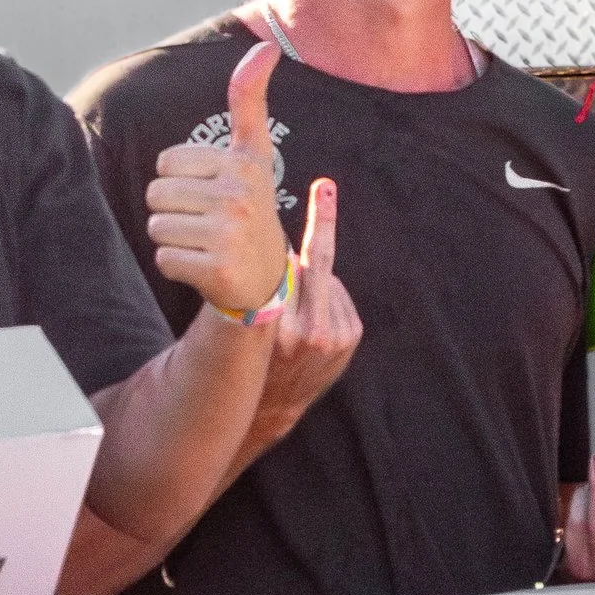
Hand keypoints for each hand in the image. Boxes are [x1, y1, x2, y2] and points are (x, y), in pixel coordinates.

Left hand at [147, 37, 291, 315]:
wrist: (268, 279)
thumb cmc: (251, 207)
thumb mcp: (254, 154)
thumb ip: (249, 100)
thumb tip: (266, 47)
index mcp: (244, 164)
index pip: (167, 161)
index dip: (181, 179)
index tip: (213, 192)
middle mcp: (239, 196)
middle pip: (156, 193)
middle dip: (172, 210)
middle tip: (205, 222)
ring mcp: (228, 234)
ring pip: (156, 226)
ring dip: (172, 238)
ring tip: (203, 242)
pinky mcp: (215, 269)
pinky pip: (162, 258)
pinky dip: (175, 266)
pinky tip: (202, 265)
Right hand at [249, 172, 361, 441]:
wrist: (269, 407)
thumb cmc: (248, 357)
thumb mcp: (244, 324)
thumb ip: (257, 286)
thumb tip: (266, 238)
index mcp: (279, 326)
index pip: (295, 263)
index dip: (314, 223)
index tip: (325, 188)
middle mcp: (312, 332)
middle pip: (315, 264)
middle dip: (314, 231)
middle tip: (323, 189)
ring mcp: (336, 337)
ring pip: (325, 280)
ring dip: (310, 279)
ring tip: (295, 299)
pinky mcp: (351, 338)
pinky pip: (339, 297)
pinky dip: (326, 295)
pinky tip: (311, 308)